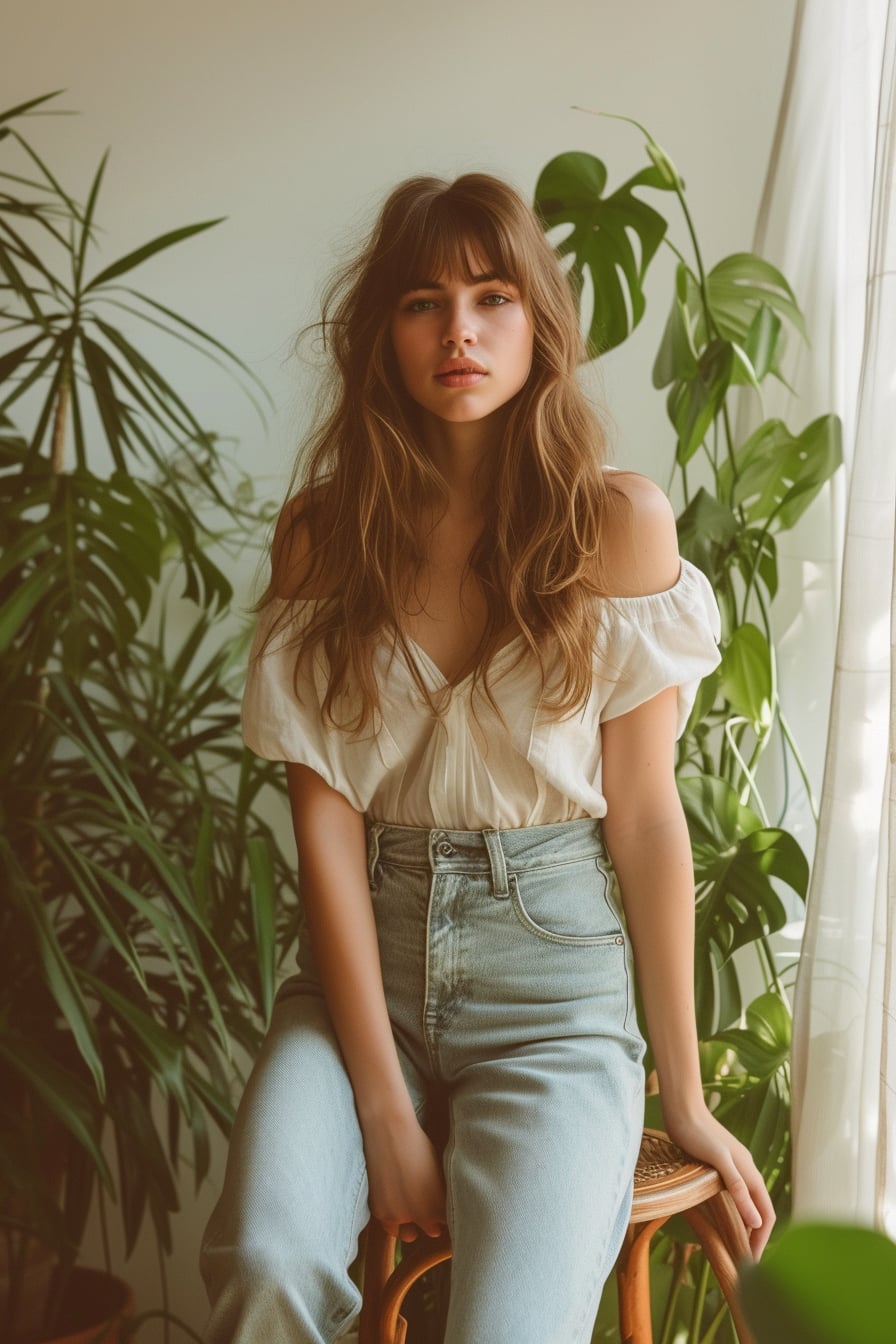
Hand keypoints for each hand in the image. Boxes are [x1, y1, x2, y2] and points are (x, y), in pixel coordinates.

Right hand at [362, 1109, 446, 1242]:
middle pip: (432, 1231)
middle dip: (433, 1223)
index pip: (450, 1224)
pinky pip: (389, 1226)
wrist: (390, 1132)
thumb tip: (447, 1204)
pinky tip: (395, 1204)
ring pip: (408, 1235)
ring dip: (410, 1227)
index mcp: (441, 1204)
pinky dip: (392, 1218)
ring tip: (411, 1211)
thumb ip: (443, 1192)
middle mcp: (422, 1215)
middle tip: (431, 1212)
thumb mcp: (439, 1169)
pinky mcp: (380, 1213)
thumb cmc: (419, 1144)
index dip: (448, 1218)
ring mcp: (400, 1216)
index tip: (447, 1214)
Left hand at [662, 1104, 775, 1257]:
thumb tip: (757, 1221)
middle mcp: (746, 1171)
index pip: (766, 1214)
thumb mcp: (719, 1161)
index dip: (761, 1239)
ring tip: (735, 1245)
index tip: (751, 1261)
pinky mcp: (720, 1166)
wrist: (682, 1109)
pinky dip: (735, 1211)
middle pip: (760, 1210)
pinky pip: (736, 1194)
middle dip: (756, 1236)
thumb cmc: (697, 1133)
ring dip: (747, 1225)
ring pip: (749, 1202)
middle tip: (744, 1260)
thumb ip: (738, 1188)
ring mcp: (734, 1168)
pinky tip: (723, 1218)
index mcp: (750, 1173)